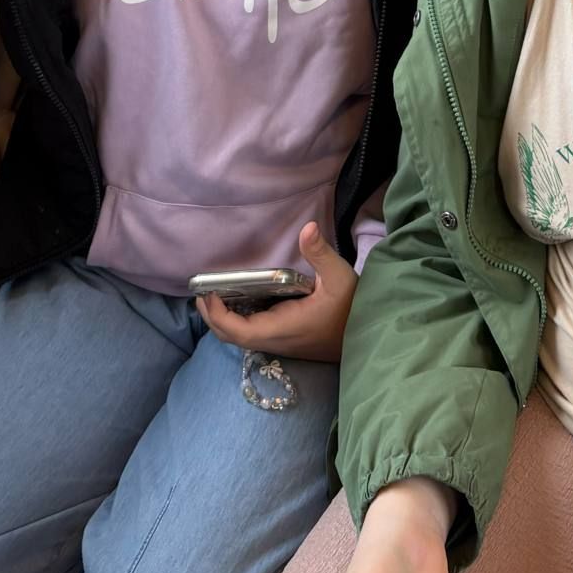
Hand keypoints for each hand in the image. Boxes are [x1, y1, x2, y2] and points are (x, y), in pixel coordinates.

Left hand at [196, 224, 356, 361]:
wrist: (369, 335)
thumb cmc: (353, 307)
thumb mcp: (340, 277)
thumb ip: (321, 253)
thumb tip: (308, 227)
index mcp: (284, 327)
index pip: (239, 331)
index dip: (217, 316)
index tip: (208, 293)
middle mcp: (277, 340)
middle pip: (232, 338)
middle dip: (212, 317)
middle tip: (202, 292)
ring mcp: (281, 344)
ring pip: (241, 339)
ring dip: (223, 321)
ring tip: (214, 295)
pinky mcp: (286, 342)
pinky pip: (253, 336)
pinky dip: (238, 322)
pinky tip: (240, 302)